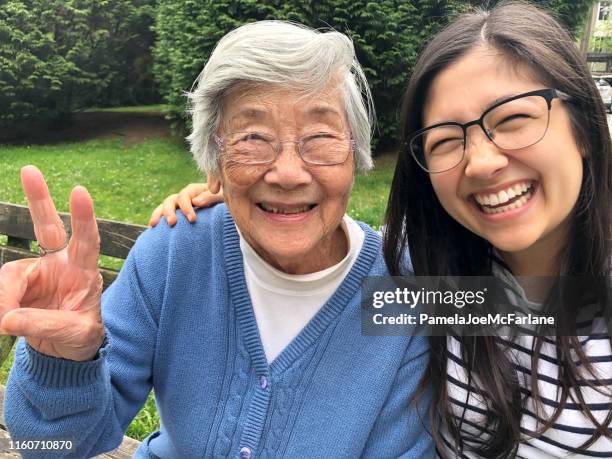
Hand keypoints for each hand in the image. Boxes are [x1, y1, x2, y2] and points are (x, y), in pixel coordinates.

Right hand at [0, 166, 103, 360]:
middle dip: (39, 199)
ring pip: (11, 274)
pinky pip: (1, 287)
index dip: (84, 217)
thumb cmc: (81, 337)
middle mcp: (60, 264)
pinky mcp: (18, 283)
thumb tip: (7, 318)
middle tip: (30, 170)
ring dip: (5, 297)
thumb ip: (45, 326)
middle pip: (48, 227)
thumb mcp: (75, 335)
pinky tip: (4, 320)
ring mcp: (37, 271)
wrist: (65, 349)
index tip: (79, 191)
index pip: (87, 240)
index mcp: (84, 271)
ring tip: (5, 323)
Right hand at [148, 182, 224, 226]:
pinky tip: (153, 227)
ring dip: (159, 214)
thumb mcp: (224, 197)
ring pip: (165, 206)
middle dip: (170, 211)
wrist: (233, 211)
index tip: (192, 220)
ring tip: (154, 225)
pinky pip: (164, 215)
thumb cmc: (229, 203)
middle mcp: (186, 197)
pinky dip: (157, 218)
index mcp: (197, 190)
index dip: (186, 207)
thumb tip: (195, 202)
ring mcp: (181, 206)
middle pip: (172, 200)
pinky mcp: (179, 215)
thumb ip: (212, 197)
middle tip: (172, 223)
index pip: (186, 195)